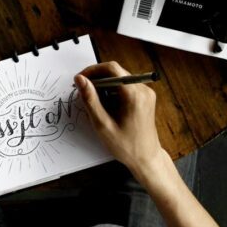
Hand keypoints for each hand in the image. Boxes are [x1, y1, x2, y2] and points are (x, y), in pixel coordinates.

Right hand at [74, 61, 164, 179]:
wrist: (146, 158)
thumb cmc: (126, 146)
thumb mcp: (103, 124)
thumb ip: (90, 100)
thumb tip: (80, 79)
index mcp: (134, 95)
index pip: (112, 68)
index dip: (93, 70)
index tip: (81, 79)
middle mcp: (143, 90)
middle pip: (116, 72)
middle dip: (97, 79)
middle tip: (84, 93)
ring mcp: (146, 93)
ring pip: (119, 79)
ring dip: (104, 86)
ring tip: (96, 104)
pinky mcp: (145, 97)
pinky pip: (126, 86)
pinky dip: (113, 92)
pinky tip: (107, 107)